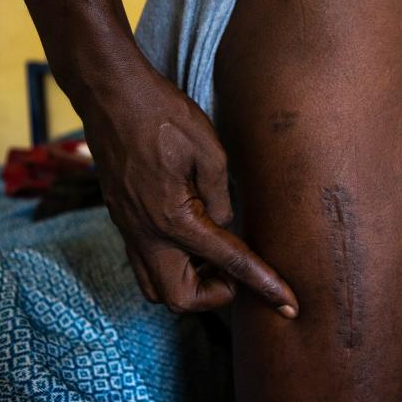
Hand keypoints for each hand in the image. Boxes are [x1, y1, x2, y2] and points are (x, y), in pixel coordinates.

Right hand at [82, 67, 298, 317]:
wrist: (110, 95)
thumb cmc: (163, 116)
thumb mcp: (210, 151)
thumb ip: (223, 198)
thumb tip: (225, 225)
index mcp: (175, 219)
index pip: (229, 265)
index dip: (264, 286)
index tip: (290, 306)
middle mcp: (146, 234)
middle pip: (179, 300)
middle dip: (213, 294)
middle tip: (234, 267)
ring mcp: (128, 229)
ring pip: (155, 288)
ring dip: (189, 283)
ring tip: (213, 253)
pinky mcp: (121, 220)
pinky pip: (144, 264)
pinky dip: (171, 264)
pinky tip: (191, 236)